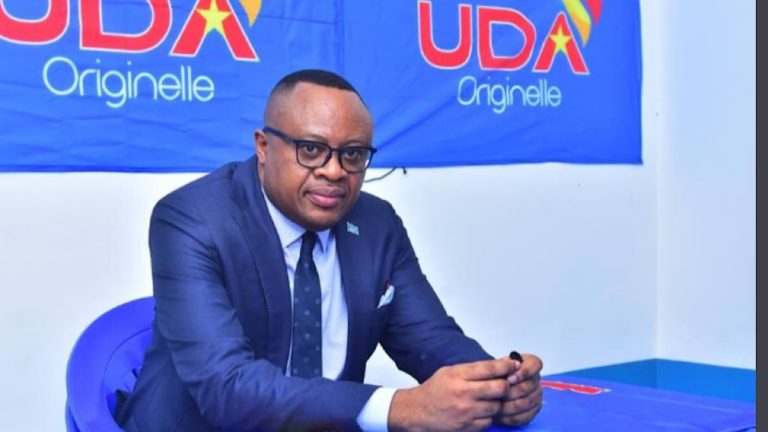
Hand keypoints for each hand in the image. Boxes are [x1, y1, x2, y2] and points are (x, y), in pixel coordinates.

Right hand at [388, 358, 516, 431]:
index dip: (506, 366)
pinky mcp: (467, 426)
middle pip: (500, 388)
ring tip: (489, 399)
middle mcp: (463, 392)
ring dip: (497, 403)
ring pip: (497, 406)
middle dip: (505, 386)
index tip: (513, 365)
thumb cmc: (435, 390)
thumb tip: (498, 366)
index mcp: (458, 375)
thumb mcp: (449, 372)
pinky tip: (480, 411)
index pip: (490, 368)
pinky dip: (488, 416)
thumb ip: (472, 370)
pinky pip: (489, 421)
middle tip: (503, 385)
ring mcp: (466, 411)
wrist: (418, 412)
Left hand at [494, 353, 542, 425]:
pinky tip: (500, 415)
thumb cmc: (496, 373)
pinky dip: (510, 417)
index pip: (535, 365)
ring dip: (508, 405)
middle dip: (510, 392)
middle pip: (528, 386)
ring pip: (525, 403)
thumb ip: (503, 366)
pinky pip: (524, 416)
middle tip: (496, 395)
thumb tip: (509, 370)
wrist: (493, 386)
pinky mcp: (534, 410)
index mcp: (531, 363)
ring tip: (495, 405)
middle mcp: (536, 379)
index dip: (523, 372)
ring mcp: (537, 395)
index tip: (509, 378)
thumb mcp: (497, 365)